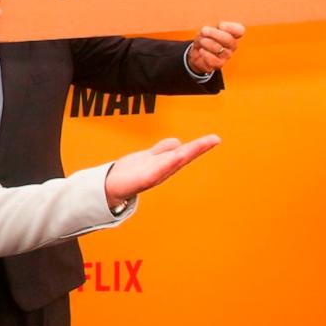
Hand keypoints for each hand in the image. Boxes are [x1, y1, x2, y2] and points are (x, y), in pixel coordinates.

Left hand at [104, 135, 219, 207]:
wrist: (110, 186)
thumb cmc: (129, 173)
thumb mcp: (149, 156)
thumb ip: (162, 149)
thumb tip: (178, 142)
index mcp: (165, 163)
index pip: (185, 151)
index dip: (200, 145)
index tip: (215, 138)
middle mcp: (162, 170)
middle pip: (183, 157)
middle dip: (199, 148)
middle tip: (214, 139)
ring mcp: (153, 175)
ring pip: (172, 163)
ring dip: (186, 154)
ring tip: (198, 145)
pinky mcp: (142, 180)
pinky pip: (157, 172)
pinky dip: (168, 164)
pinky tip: (177, 156)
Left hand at [187, 21, 244, 74]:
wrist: (197, 53)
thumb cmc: (205, 39)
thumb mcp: (207, 29)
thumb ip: (213, 27)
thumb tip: (220, 28)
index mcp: (231, 34)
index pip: (239, 30)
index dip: (231, 27)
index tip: (220, 25)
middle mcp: (232, 46)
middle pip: (229, 39)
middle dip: (214, 34)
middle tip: (204, 30)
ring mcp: (226, 56)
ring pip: (219, 48)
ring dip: (207, 43)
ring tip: (201, 41)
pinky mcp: (219, 65)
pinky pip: (213, 60)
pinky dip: (205, 54)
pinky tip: (201, 50)